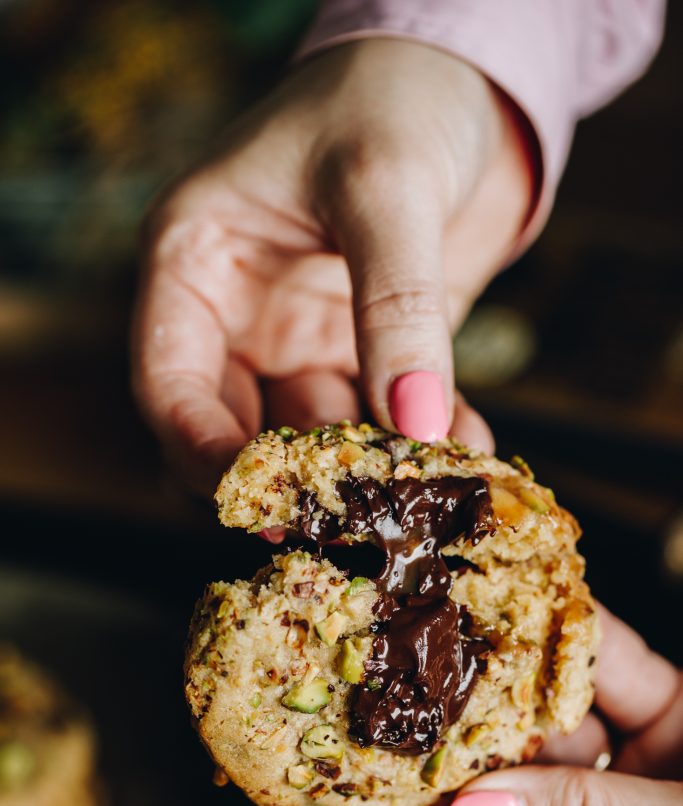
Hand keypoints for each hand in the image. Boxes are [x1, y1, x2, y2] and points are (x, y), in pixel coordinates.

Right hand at [132, 40, 533, 493]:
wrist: (465, 85)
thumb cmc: (392, 96)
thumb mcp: (384, 184)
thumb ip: (394, 302)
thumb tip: (413, 421)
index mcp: (197, 263)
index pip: (168, 382)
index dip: (200, 450)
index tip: (259, 499)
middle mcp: (241, 315)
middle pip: (240, 429)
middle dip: (294, 478)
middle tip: (353, 516)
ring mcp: (305, 339)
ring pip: (321, 436)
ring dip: (373, 468)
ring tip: (431, 486)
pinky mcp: (370, 351)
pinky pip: (387, 417)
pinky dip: (424, 438)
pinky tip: (466, 449)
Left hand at [313, 605, 682, 805]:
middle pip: (487, 799)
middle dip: (424, 749)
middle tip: (353, 703)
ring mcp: (625, 776)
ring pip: (534, 725)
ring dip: (483, 678)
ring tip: (417, 635)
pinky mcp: (663, 713)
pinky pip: (604, 668)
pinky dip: (567, 632)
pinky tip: (512, 602)